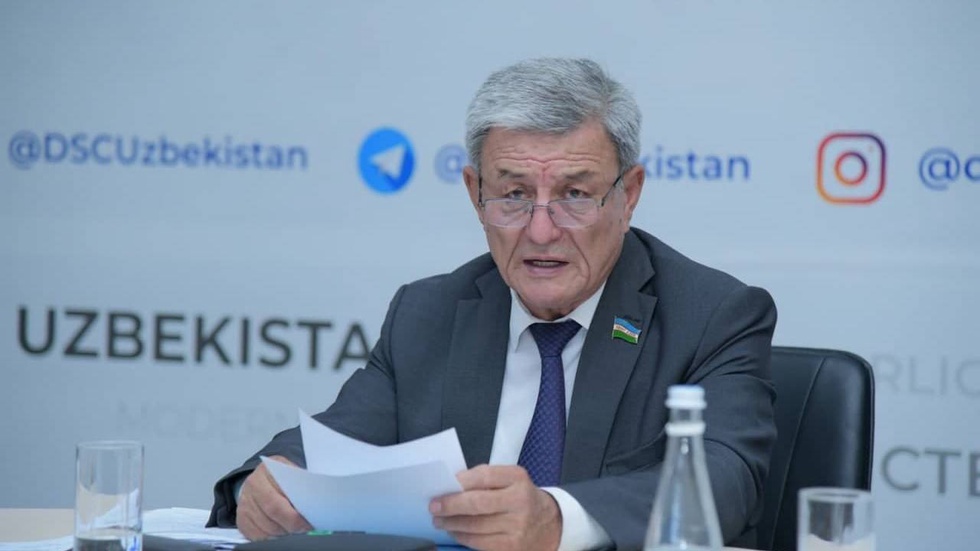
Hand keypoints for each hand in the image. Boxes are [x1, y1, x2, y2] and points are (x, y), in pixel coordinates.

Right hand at [236, 455, 312, 540]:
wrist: (261, 479)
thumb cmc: (282, 477)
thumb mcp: (292, 472)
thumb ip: (301, 484)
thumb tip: (314, 502)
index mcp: (266, 470)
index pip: (280, 498)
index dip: (295, 515)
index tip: (308, 521)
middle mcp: (252, 486)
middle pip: (272, 514)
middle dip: (291, 525)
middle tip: (304, 528)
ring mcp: (244, 503)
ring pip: (266, 527)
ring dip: (283, 532)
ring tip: (295, 528)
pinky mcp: (241, 519)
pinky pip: (257, 536)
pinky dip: (272, 538)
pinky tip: (282, 532)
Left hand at [429, 465, 561, 550]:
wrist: (549, 524)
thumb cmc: (519, 497)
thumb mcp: (508, 480)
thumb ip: (483, 479)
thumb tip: (451, 485)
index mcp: (518, 478)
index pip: (484, 476)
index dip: (460, 482)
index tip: (442, 486)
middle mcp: (520, 501)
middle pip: (477, 503)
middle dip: (451, 505)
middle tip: (434, 507)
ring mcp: (517, 526)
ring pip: (475, 526)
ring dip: (452, 524)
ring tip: (440, 521)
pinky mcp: (512, 546)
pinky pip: (480, 543)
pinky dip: (463, 537)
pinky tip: (455, 532)